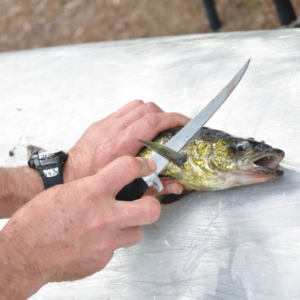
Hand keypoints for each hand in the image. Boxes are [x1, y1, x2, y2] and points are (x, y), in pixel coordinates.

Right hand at [0, 156, 160, 298]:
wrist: (24, 253)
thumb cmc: (39, 219)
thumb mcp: (68, 190)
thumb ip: (96, 187)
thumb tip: (115, 185)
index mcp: (92, 192)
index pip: (129, 169)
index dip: (143, 165)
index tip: (147, 167)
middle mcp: (104, 217)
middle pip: (150, 209)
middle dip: (152, 204)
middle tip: (147, 202)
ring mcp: (105, 241)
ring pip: (138, 233)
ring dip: (131, 226)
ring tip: (116, 224)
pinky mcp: (103, 259)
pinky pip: (117, 248)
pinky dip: (111, 242)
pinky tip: (96, 239)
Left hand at [64, 100, 189, 195]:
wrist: (66, 177)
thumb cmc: (93, 183)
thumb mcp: (127, 188)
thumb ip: (156, 186)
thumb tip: (176, 185)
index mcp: (121, 144)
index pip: (152, 121)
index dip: (173, 118)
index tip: (184, 122)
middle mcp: (113, 128)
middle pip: (147, 108)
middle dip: (165, 115)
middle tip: (173, 126)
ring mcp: (106, 123)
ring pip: (136, 105)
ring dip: (152, 112)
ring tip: (158, 125)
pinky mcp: (101, 123)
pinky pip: (124, 110)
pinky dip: (137, 114)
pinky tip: (139, 127)